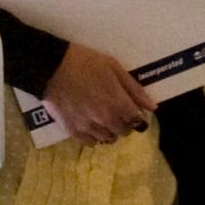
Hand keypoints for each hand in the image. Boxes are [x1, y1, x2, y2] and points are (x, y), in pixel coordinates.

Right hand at [42, 42, 158, 145]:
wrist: (52, 67)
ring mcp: (88, 127)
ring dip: (111, 131)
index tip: (134, 111)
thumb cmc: (85, 62)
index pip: (137, 121)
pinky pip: (90, 142)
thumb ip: (134, 89)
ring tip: (105, 119)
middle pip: (124, 131)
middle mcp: (105, 120)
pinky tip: (92, 126)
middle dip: (125, 122)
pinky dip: (95, 137)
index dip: (138, 116)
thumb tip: (152, 107)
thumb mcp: (114, 68)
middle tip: (118, 111)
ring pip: (108, 139)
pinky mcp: (73, 131)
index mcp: (118, 104)